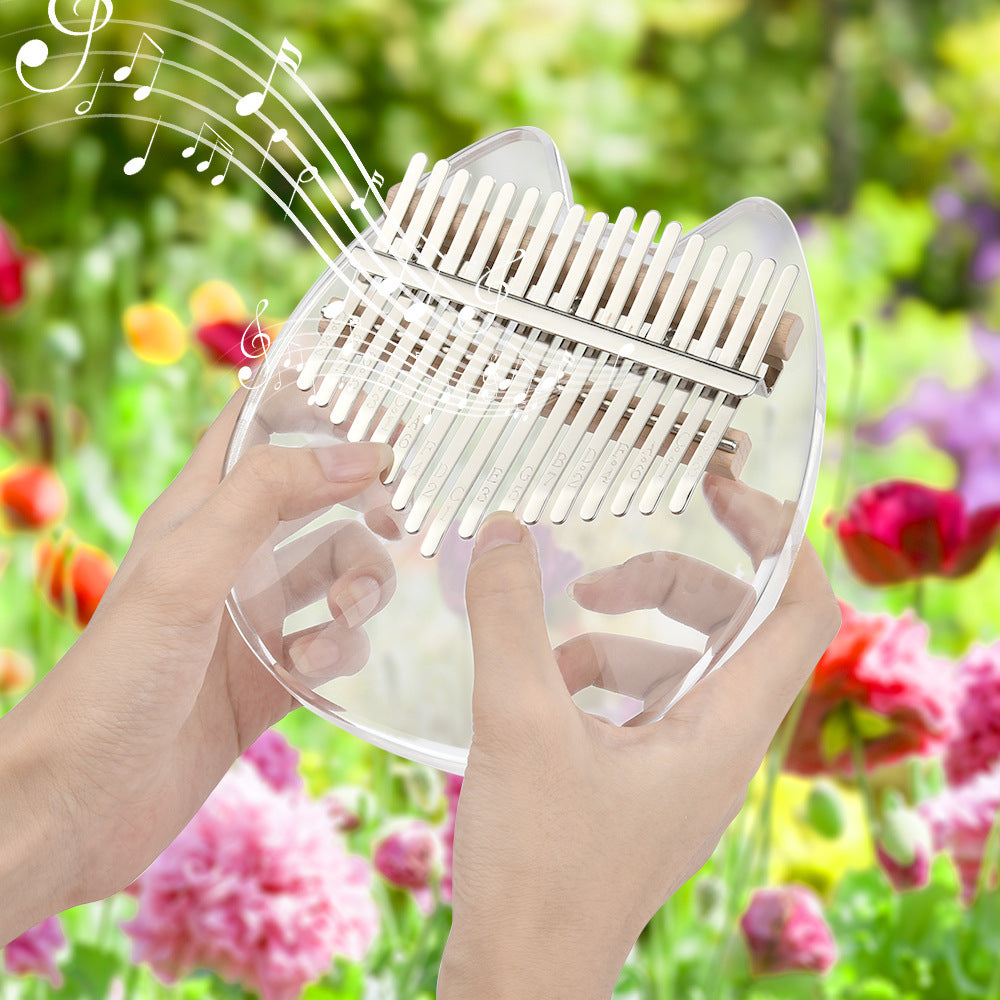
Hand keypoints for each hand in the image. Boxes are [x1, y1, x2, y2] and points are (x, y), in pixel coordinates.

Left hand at [0, 390, 394, 941]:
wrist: (85, 804)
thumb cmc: (116, 677)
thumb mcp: (187, 569)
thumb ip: (266, 498)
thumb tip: (359, 453)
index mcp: (199, 514)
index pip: (256, 429)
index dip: (312, 408)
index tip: (376, 409)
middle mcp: (232, 559)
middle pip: (320, 504)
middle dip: (361, 509)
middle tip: (393, 521)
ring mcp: (256, 619)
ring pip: (339, 576)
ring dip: (360, 588)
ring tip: (345, 615)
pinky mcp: (275, 676)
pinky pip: (336, 643)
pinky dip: (341, 649)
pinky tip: (311, 668)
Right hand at [438, 477, 840, 999]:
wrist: (521, 977)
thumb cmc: (539, 868)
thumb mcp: (518, 723)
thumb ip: (510, 617)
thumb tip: (500, 531)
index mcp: (724, 730)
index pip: (800, 610)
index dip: (775, 537)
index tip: (719, 493)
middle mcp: (719, 747)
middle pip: (733, 626)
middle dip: (668, 585)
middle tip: (594, 577)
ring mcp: (682, 770)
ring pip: (678, 666)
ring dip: (617, 640)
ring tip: (549, 652)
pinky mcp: (642, 787)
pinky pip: (640, 706)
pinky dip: (594, 682)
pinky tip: (539, 696)